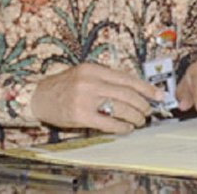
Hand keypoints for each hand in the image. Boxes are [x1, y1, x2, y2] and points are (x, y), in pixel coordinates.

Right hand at [30, 63, 163, 133]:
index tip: (159, 95)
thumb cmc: (64, 86)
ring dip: (135, 116)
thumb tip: (135, 90)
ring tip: (139, 121)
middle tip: (148, 111)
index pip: (127, 78)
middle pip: (127, 93)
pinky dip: (121, 127)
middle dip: (143, 104)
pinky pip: (108, 123)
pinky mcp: (80, 115)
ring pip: (121, 107)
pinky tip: (126, 128)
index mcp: (94, 69)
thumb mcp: (85, 74)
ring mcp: (85, 98)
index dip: (146, 88)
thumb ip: (106, 80)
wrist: (38, 97)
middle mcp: (91, 81)